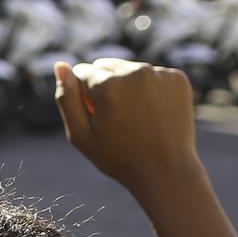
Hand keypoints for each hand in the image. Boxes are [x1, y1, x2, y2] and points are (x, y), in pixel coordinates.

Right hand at [54, 59, 197, 197]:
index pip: (82, 73)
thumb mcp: (80, 134)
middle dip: (104, 86)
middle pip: (105, 66)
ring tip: (135, 117)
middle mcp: (135, 72)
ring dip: (127, 86)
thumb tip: (60, 65)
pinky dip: (149, 88)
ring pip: (129, 69)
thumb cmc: (119, 157)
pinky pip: (152, 74)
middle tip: (116, 119)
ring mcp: (160, 74)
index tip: (98, 119)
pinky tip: (153, 112)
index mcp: (108, 85)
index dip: (85, 98)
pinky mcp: (178, 78)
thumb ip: (66, 98)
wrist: (167, 171)